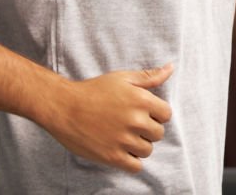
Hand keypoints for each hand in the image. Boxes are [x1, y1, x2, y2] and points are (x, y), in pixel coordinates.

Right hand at [41, 63, 173, 172]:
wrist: (64, 107)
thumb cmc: (94, 90)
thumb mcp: (123, 78)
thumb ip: (150, 77)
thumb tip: (171, 68)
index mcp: (141, 100)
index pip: (166, 115)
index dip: (156, 114)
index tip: (143, 113)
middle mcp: (136, 121)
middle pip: (158, 134)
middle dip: (148, 130)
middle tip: (131, 125)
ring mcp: (124, 140)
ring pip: (147, 150)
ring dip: (139, 146)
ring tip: (124, 137)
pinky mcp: (112, 156)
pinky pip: (135, 166)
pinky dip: (131, 161)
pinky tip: (121, 151)